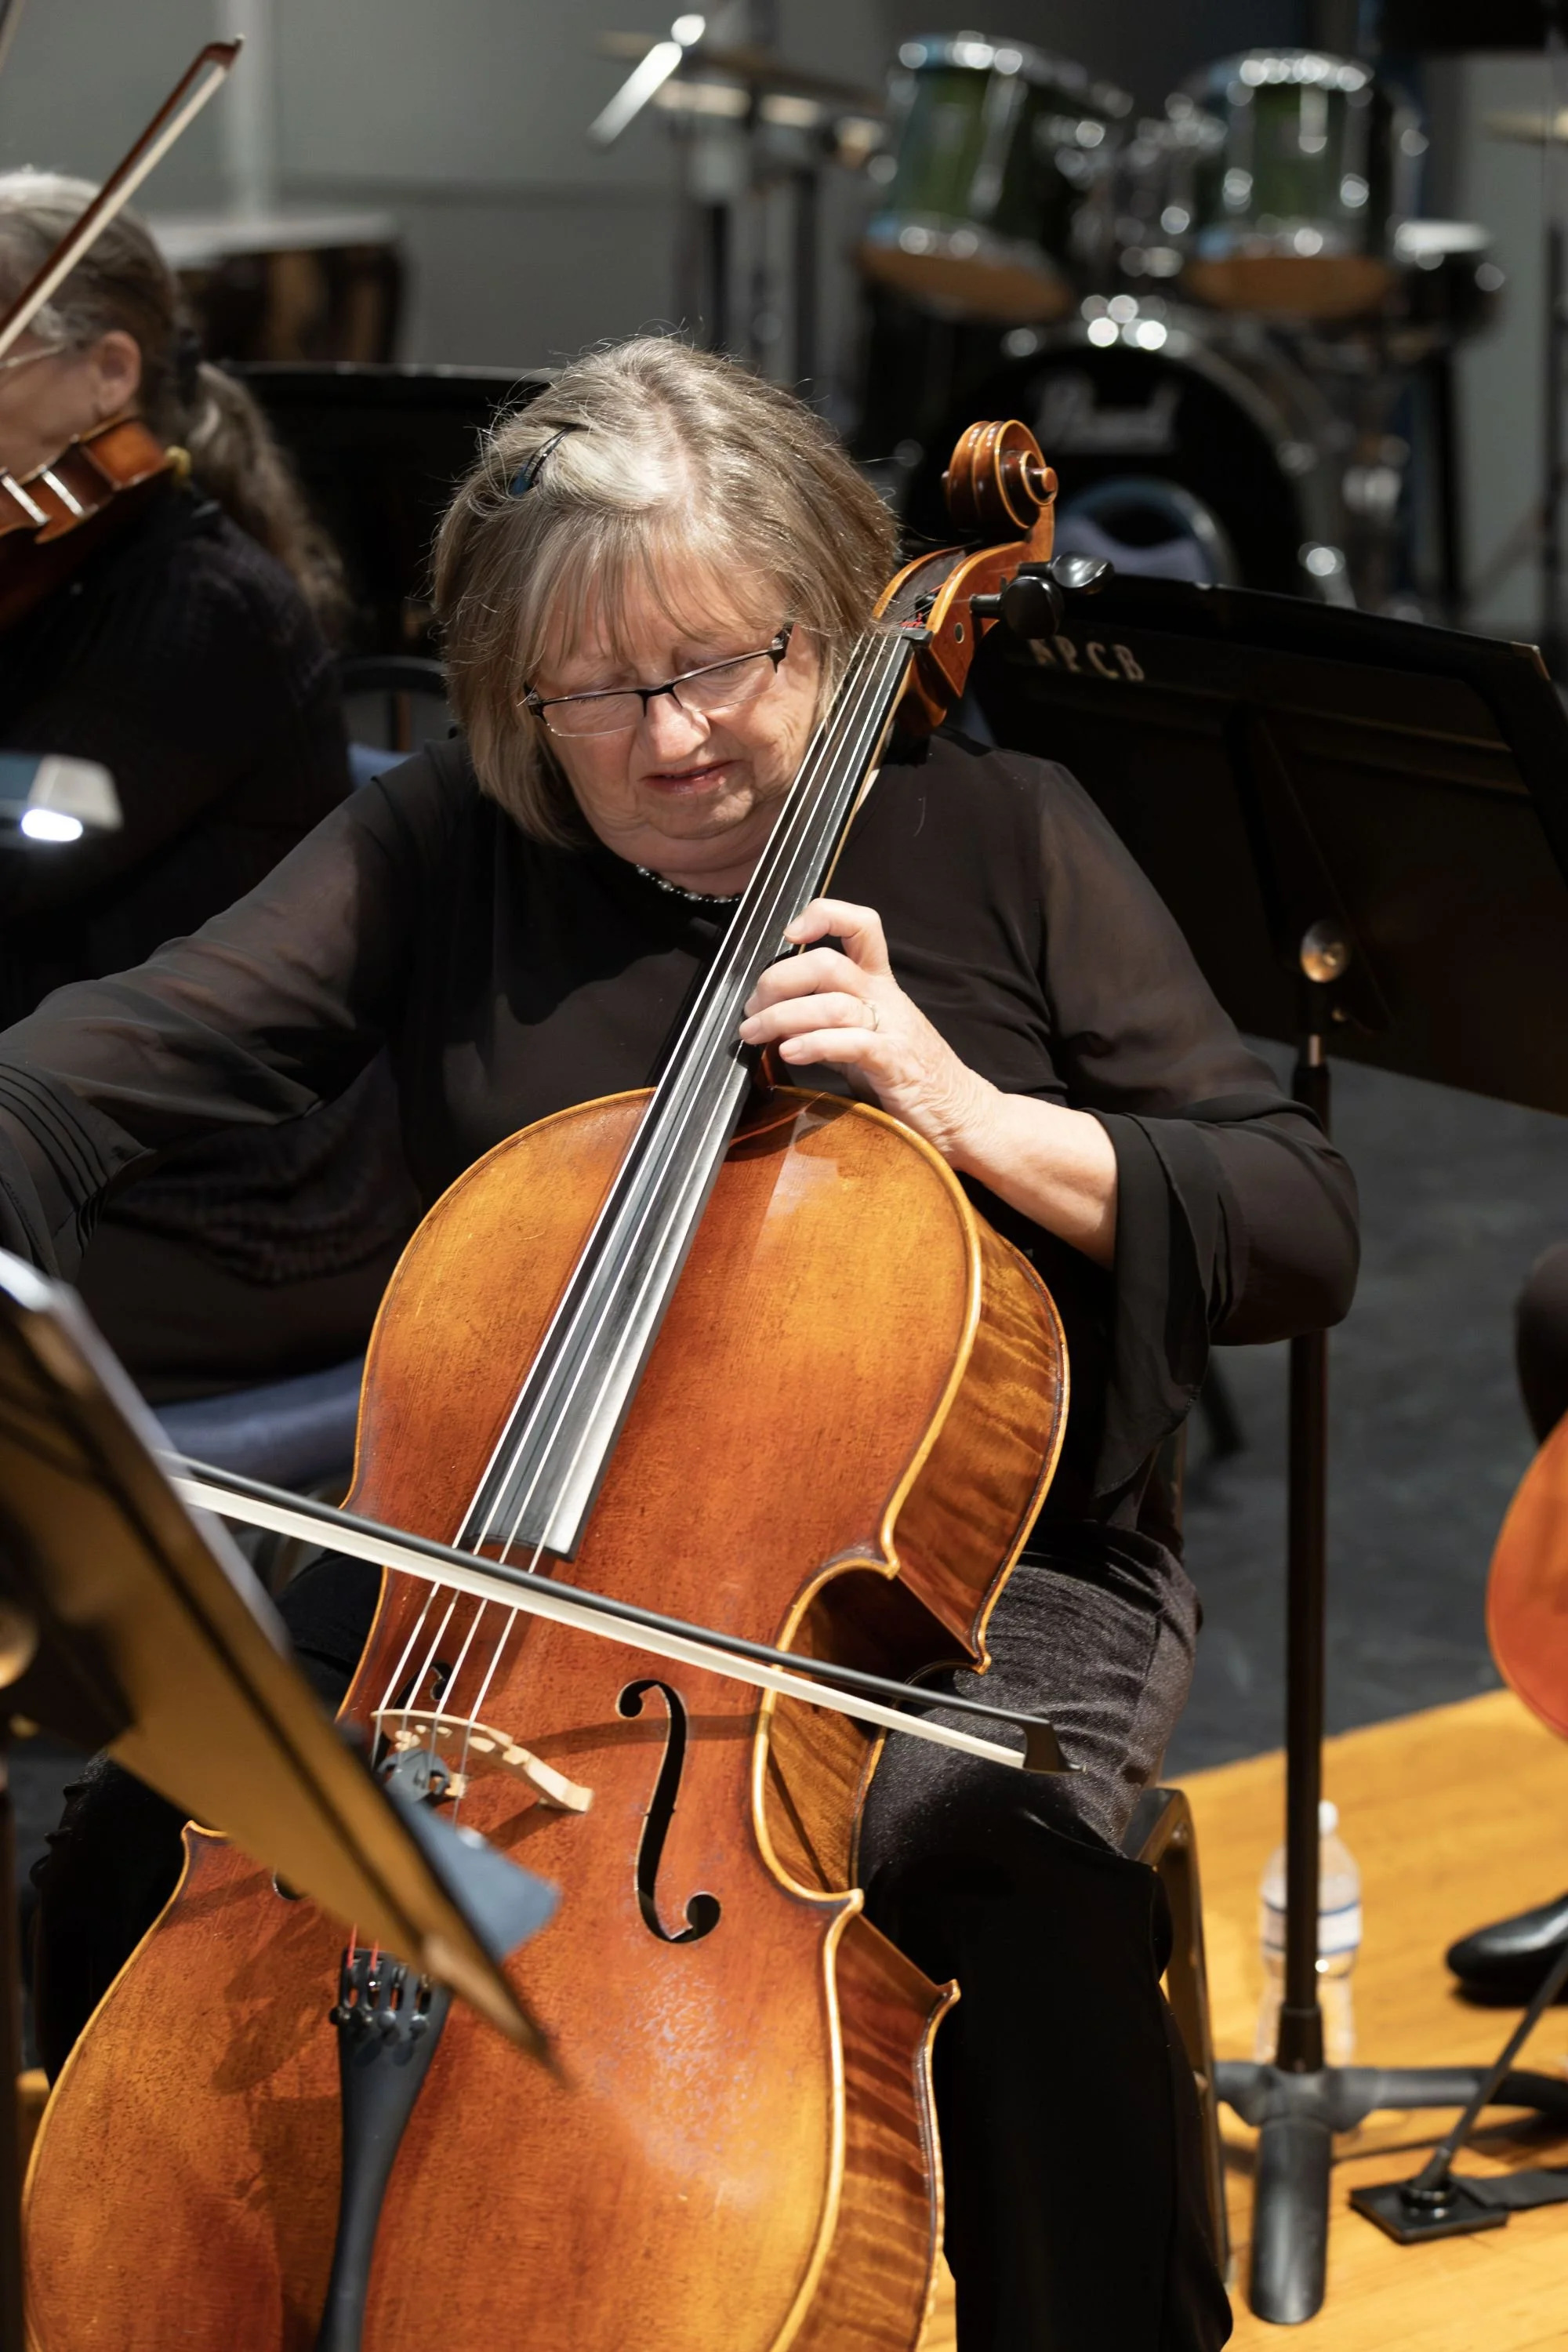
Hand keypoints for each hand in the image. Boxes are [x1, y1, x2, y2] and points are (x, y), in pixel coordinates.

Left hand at [738, 895, 1118, 1265]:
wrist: (962, 1116)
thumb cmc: (910, 1078)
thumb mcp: (864, 1039)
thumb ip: (827, 1023)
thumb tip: (773, 1021)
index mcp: (880, 985)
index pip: (860, 926)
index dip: (823, 916)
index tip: (789, 934)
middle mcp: (886, 998)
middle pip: (828, 963)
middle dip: (778, 980)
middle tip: (753, 1009)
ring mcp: (893, 1029)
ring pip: (832, 1002)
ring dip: (782, 1017)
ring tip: (754, 1035)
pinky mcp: (896, 1063)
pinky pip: (851, 1042)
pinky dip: (813, 1044)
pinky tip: (788, 1053)